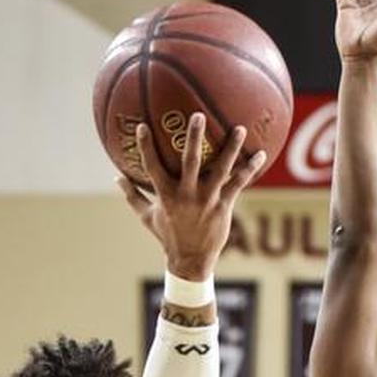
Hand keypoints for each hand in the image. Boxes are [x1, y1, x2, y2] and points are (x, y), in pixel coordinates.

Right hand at [116, 113, 263, 279]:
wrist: (190, 261)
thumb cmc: (167, 236)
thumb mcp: (147, 217)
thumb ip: (133, 196)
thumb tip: (117, 177)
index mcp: (166, 195)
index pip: (152, 167)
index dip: (146, 147)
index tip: (142, 126)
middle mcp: (187, 195)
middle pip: (190, 161)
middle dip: (194, 138)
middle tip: (198, 115)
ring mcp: (207, 200)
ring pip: (220, 169)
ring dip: (230, 148)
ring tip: (240, 128)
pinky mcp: (223, 206)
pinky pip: (238, 184)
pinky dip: (249, 169)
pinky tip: (260, 154)